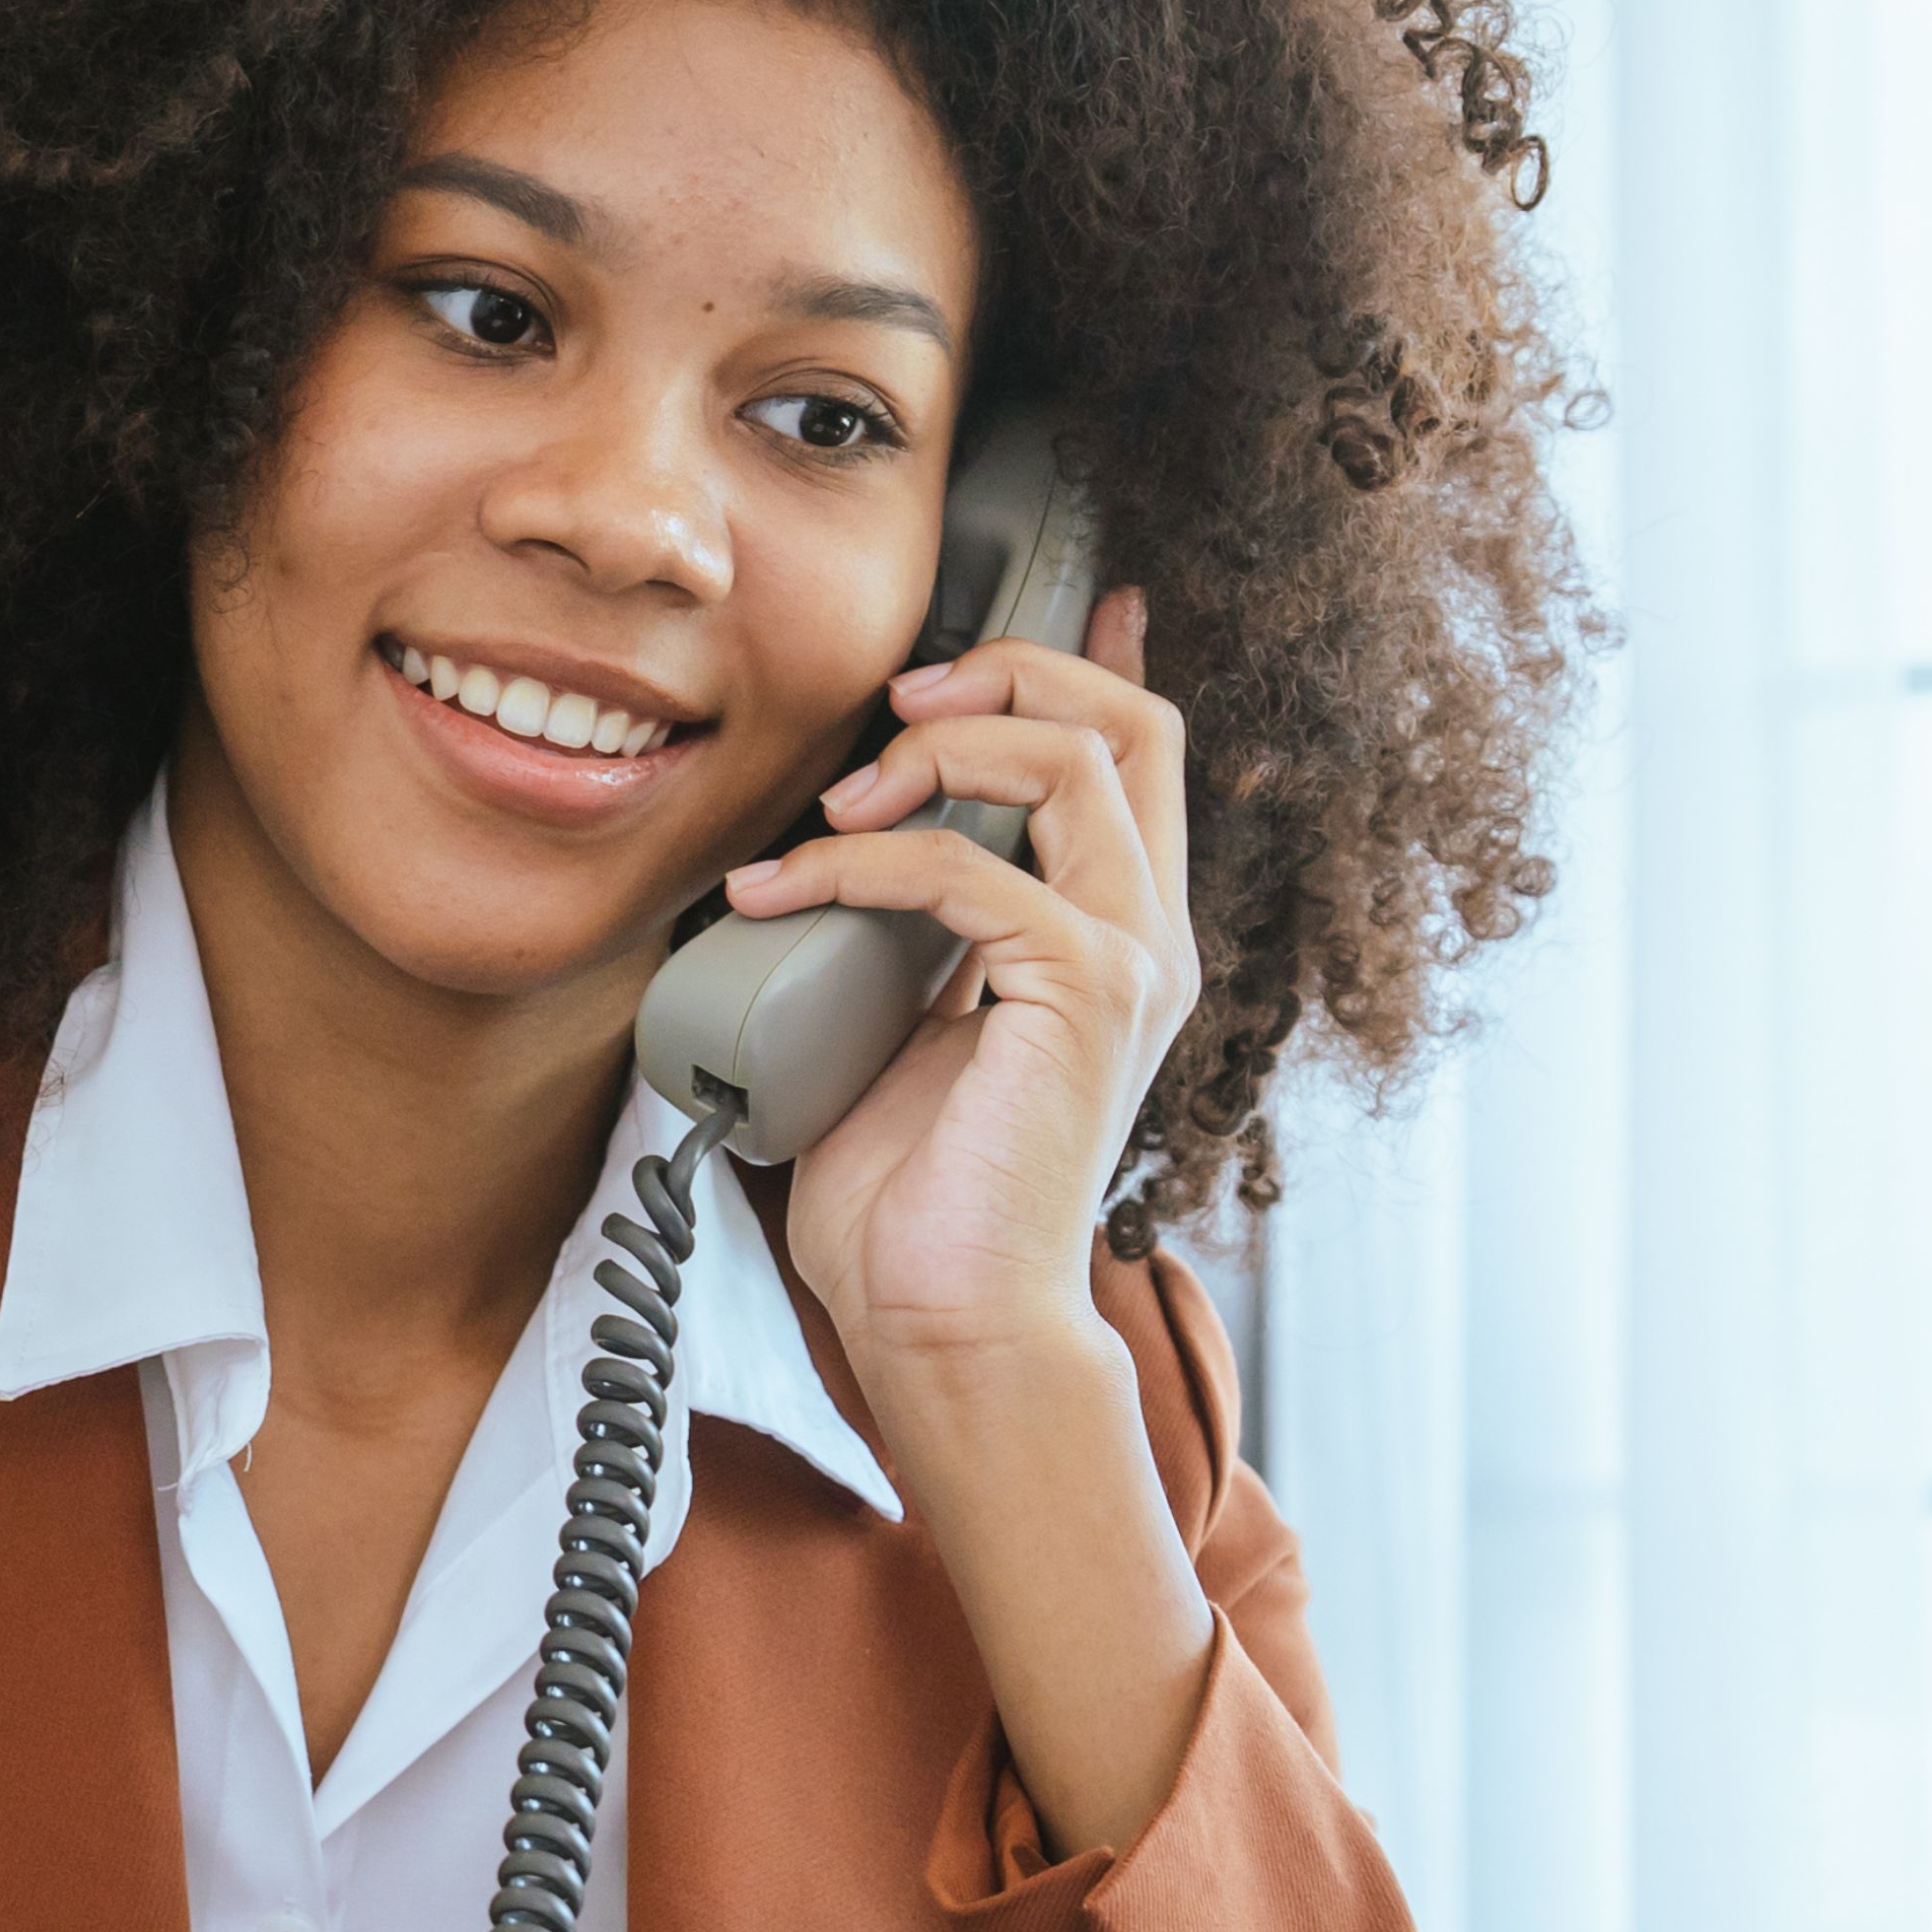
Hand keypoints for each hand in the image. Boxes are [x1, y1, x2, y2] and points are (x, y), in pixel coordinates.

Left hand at [730, 591, 1197, 1386]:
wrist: (944, 1323)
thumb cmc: (913, 1205)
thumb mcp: (898, 1023)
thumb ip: (903, 933)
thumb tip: (829, 857)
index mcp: (1113, 938)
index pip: (1136, 754)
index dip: (1088, 657)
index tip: (1016, 608)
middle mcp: (1147, 937)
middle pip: (1131, 718)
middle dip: (1010, 672)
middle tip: (899, 707)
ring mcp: (1129, 962)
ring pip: (1074, 757)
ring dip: (937, 753)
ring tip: (834, 808)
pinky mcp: (1084, 996)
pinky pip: (973, 870)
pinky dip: (863, 861)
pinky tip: (783, 894)